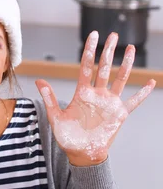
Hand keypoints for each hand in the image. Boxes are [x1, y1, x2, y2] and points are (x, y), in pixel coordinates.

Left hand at [35, 31, 155, 166]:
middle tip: (113, 35)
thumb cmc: (67, 136)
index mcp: (82, 92)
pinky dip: (142, 93)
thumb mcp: (56, 117)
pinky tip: (150, 82)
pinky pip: (133, 101)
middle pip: (104, 68)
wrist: (81, 153)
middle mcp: (97, 94)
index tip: (94, 35)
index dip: (90, 50)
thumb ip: (49, 99)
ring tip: (130, 48)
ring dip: (125, 64)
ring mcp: (109, 103)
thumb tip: (38, 81)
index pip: (86, 66)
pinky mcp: (119, 114)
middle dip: (108, 51)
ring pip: (120, 79)